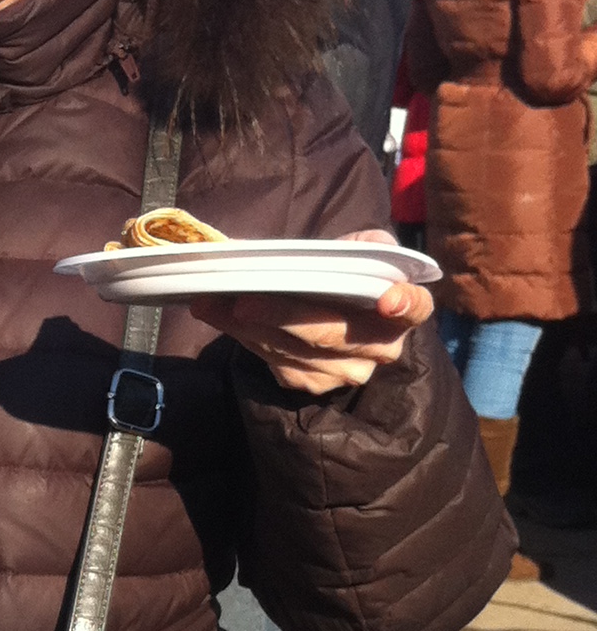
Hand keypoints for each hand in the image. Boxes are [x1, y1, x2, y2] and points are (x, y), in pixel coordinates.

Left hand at [191, 230, 432, 394]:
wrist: (334, 307)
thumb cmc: (350, 273)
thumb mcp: (363, 250)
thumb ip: (363, 246)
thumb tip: (333, 251)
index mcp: (405, 309)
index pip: (415, 307)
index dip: (404, 304)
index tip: (387, 299)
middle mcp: (381, 348)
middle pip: (331, 333)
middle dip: (283, 315)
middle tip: (244, 300)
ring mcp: (346, 372)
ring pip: (294, 350)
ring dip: (248, 325)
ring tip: (215, 300)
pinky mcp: (312, 383)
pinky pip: (274, 361)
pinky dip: (242, 336)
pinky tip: (217, 314)